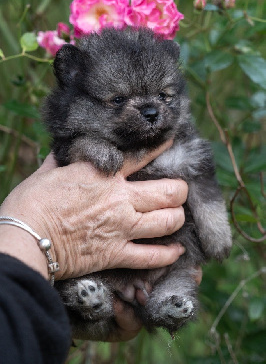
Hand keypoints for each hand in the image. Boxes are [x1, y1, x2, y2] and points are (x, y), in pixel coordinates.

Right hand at [0, 140, 187, 279]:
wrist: (24, 236)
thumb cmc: (31, 202)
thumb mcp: (47, 173)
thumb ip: (60, 161)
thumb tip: (60, 150)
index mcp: (104, 174)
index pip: (141, 157)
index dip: (160, 149)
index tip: (170, 145)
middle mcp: (120, 199)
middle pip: (169, 192)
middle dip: (180, 190)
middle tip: (179, 191)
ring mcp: (122, 227)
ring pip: (168, 222)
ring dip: (177, 219)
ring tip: (177, 217)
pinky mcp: (116, 254)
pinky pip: (152, 257)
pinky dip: (168, 255)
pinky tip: (177, 251)